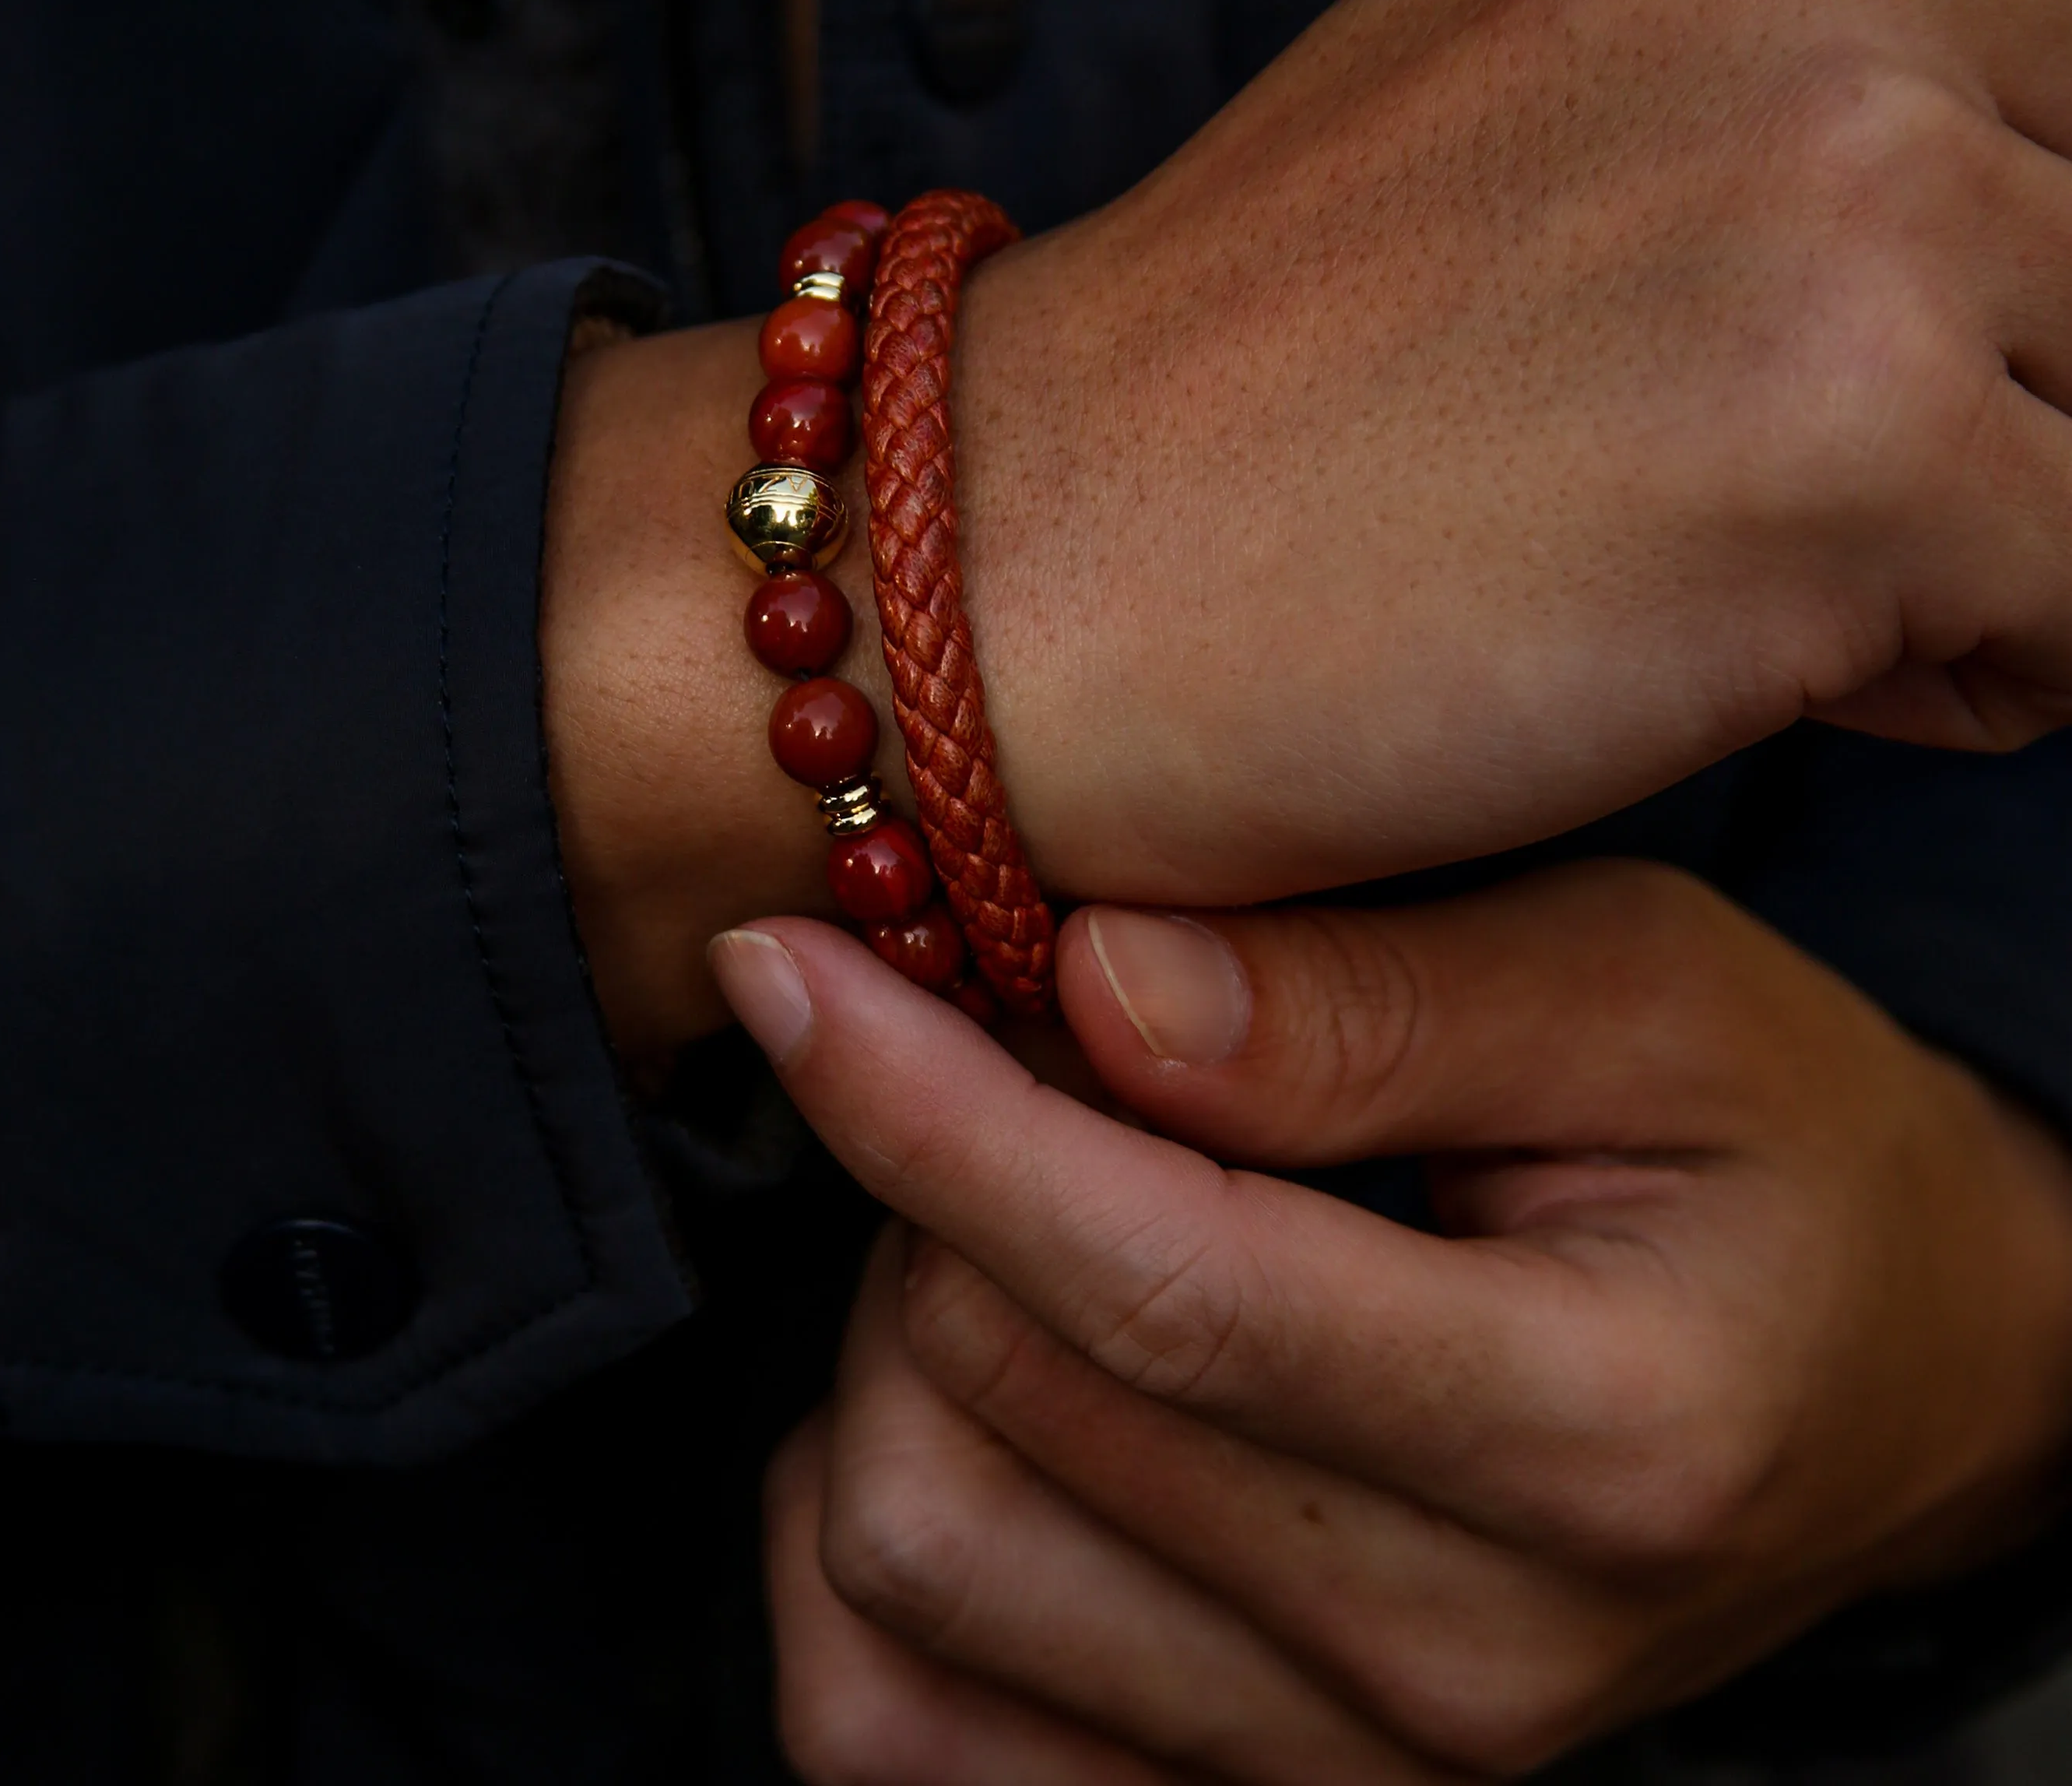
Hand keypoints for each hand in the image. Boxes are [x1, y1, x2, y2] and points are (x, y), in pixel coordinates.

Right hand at [546, 0, 2071, 1050]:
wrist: (1006, 567)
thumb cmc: (1266, 376)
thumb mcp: (1554, 60)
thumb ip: (1859, 24)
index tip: (1986, 277)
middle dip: (2048, 350)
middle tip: (1818, 451)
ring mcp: (1849, 172)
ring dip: (2023, 511)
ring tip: (1766, 560)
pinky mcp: (1858, 435)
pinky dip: (1987, 662)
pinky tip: (1754, 657)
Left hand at [721, 866, 2071, 1780]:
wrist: (1886, 1380)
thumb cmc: (1764, 1146)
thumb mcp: (1636, 987)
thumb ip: (1365, 997)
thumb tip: (1093, 987)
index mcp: (1590, 1438)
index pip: (1152, 1287)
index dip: (922, 1110)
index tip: (786, 968)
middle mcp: (1462, 1666)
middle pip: (991, 1410)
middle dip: (932, 1186)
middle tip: (1031, 1068)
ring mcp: (1346, 1779)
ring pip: (905, 1568)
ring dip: (891, 1351)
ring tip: (1024, 1230)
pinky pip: (894, 1730)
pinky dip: (862, 1552)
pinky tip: (971, 1404)